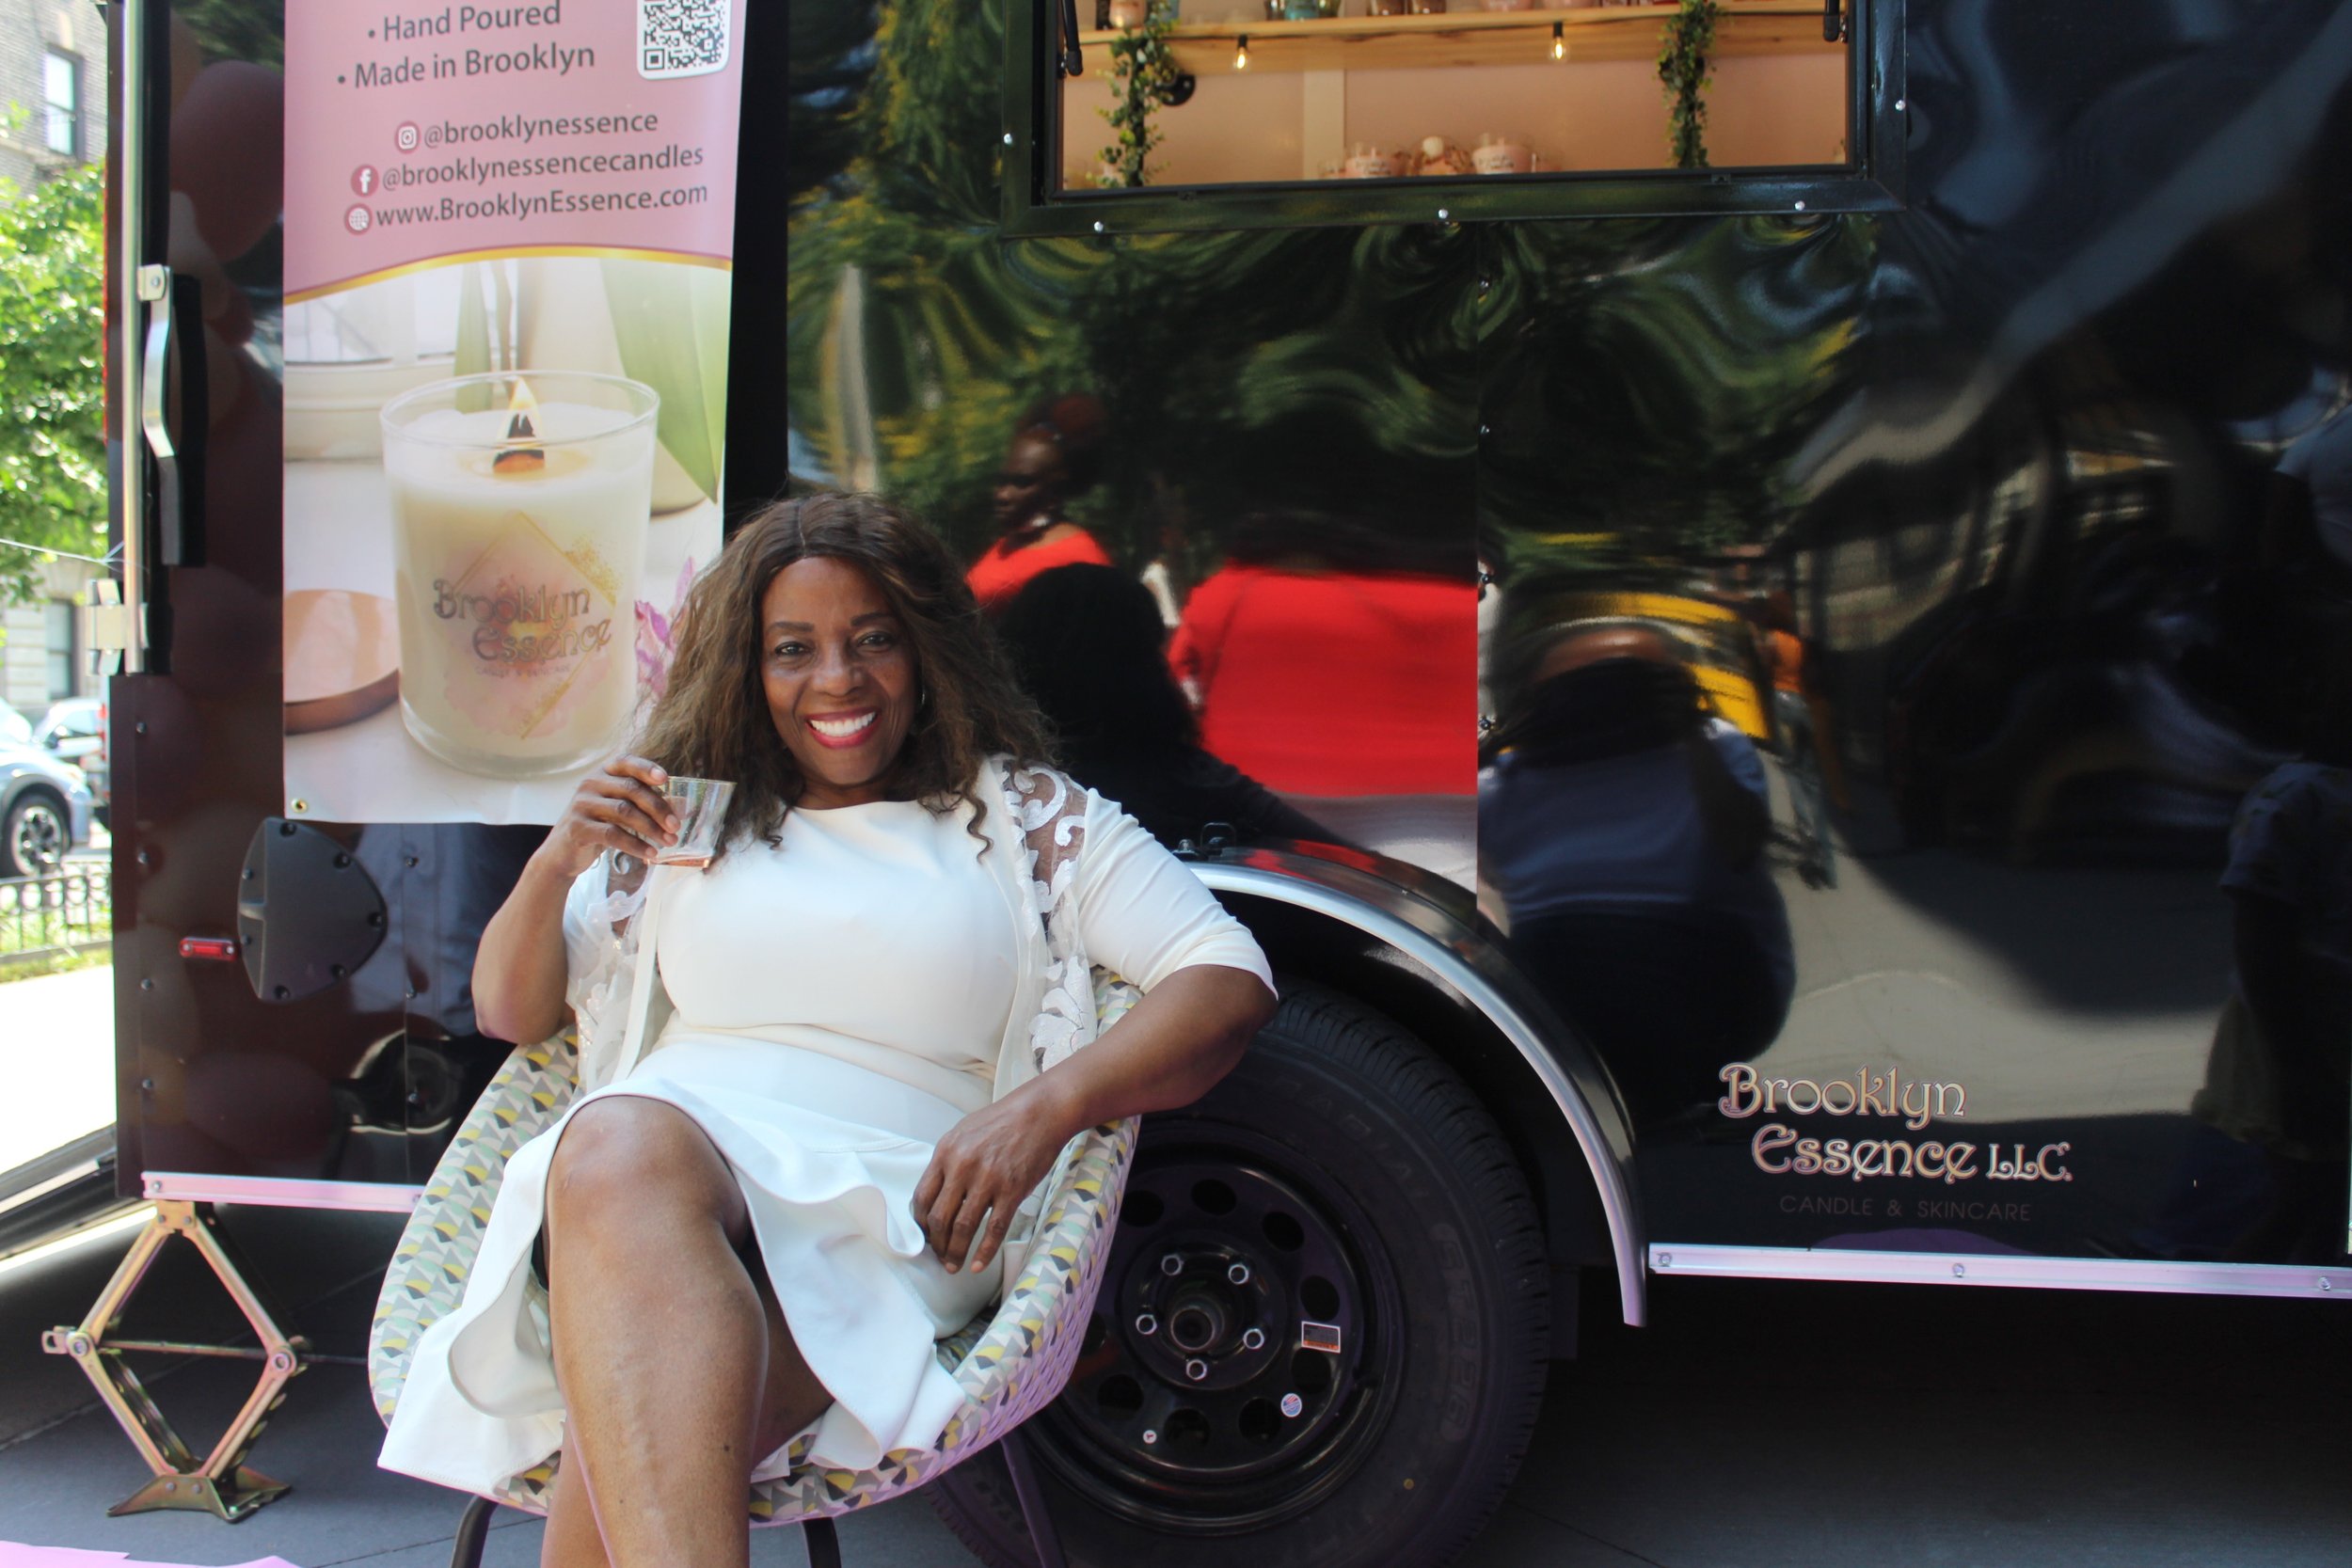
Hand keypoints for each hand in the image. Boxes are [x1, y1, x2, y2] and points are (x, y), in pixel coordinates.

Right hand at [539, 755, 679, 880]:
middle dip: (658, 808)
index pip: (625, 762)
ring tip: (668, 842)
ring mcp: (582, 804)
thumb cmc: (599, 827)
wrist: (563, 854)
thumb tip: (684, 806)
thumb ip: (648, 805)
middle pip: (631, 789)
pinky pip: (613, 834)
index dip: (646, 768)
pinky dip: (636, 845)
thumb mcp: (622, 813)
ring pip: (624, 812)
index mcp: (602, 773)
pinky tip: (651, 854)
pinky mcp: (578, 827)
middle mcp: (590, 783)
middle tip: (676, 826)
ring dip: (651, 828)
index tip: (665, 779)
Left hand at [913, 1094, 1071, 1274]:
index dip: (919, 1223)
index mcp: (946, 1152)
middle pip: (938, 1217)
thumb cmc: (1003, 1120)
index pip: (922, 1197)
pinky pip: (994, 1229)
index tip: (924, 1235)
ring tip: (953, 1265)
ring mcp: (988, 1180)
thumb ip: (948, 1160)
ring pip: (963, 1227)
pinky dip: (984, 1251)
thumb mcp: (964, 1132)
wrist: (1041, 1112)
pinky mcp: (1012, 1190)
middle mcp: (962, 1167)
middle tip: (938, 1256)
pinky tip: (978, 1264)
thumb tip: (937, 1191)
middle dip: (935, 1243)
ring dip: (955, 1252)